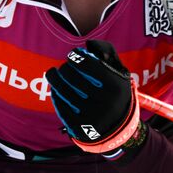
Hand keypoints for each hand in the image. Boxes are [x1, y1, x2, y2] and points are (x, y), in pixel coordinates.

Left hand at [45, 39, 146, 154]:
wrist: (120, 128)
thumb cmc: (116, 93)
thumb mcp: (119, 73)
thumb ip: (107, 54)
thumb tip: (89, 44)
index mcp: (115, 86)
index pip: (87, 64)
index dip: (76, 56)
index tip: (73, 55)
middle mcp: (104, 102)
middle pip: (71, 77)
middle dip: (64, 68)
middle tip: (64, 67)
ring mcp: (91, 117)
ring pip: (62, 91)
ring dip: (54, 79)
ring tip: (52, 73)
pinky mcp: (80, 128)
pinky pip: (60, 107)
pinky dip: (56, 96)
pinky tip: (56, 90)